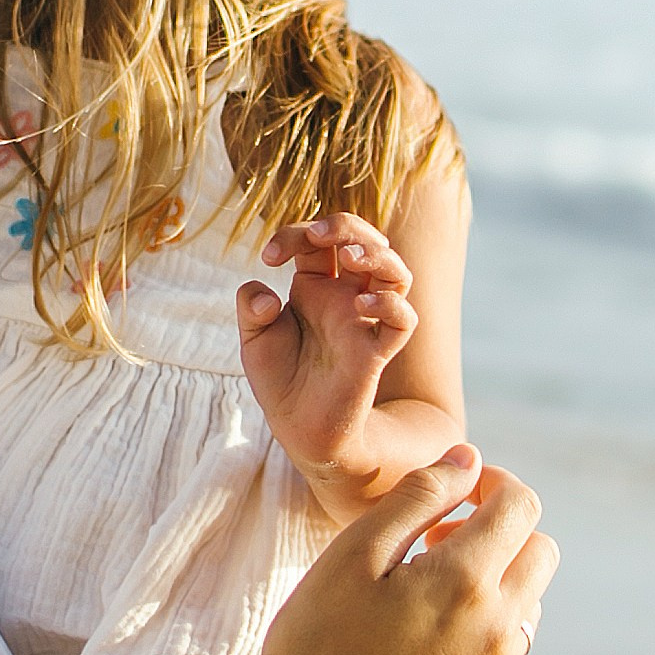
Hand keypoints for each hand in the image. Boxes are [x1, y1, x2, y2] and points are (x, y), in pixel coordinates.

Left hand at [237, 212, 415, 508]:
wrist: (297, 429)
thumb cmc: (279, 379)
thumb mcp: (254, 339)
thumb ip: (252, 309)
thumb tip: (263, 293)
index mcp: (316, 286)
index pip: (318, 242)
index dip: (296, 235)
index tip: (269, 256)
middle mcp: (346, 297)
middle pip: (365, 241)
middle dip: (346, 226)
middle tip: (319, 234)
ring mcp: (364, 322)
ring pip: (395, 273)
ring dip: (378, 254)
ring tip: (350, 256)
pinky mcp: (375, 353)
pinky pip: (403, 321)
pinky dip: (391, 304)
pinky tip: (363, 302)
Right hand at [239, 449, 555, 654]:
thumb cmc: (315, 648)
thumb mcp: (352, 555)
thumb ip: (416, 497)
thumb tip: (466, 460)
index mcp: (466, 580)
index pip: (521, 505)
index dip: (491, 482)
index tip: (453, 490)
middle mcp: (498, 628)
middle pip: (540, 551)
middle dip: (501, 531)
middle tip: (436, 539)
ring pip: (529, 603)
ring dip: (494, 580)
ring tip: (424, 591)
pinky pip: (505, 649)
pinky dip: (481, 627)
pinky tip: (419, 639)